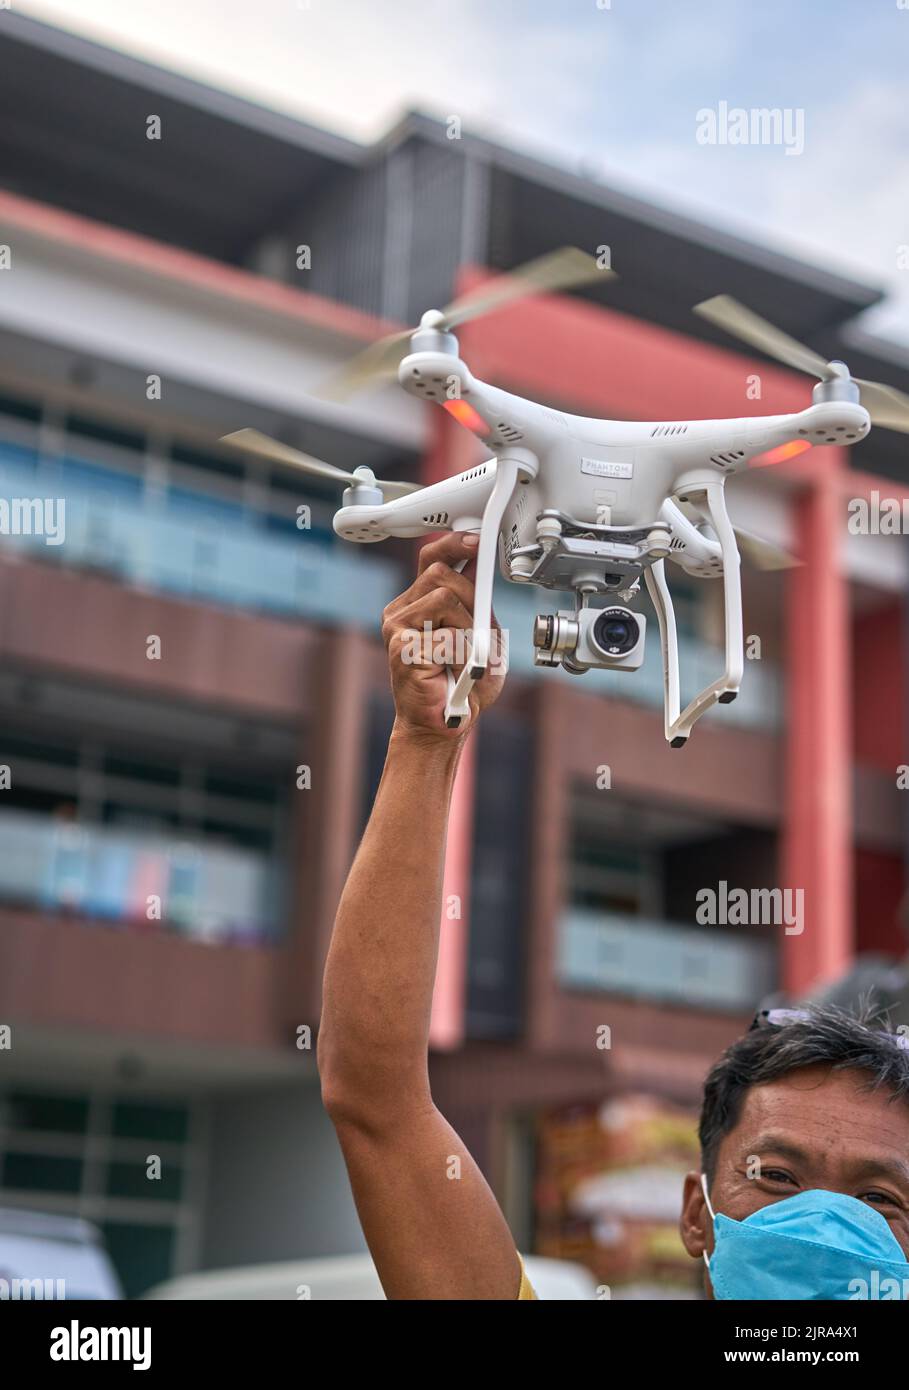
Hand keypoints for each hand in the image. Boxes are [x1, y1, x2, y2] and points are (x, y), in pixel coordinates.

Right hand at [381, 532, 506, 740]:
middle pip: (441, 574)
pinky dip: (462, 654)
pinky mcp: (400, 648)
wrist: (444, 725)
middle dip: (471, 600)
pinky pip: (446, 633)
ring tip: (463, 657)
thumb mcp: (480, 634)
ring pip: (444, 599)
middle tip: (475, 634)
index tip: (476, 538)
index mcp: (417, 603)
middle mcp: (401, 611)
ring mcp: (396, 628)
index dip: (453, 544)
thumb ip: (477, 602)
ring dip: (467, 630)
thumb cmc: (461, 684)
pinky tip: (454, 671)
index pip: (430, 558)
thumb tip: (480, 565)